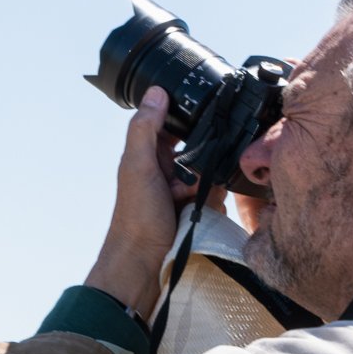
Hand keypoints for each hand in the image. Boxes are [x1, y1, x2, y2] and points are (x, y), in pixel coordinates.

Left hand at [83, 87, 195, 314]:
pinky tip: (196, 212)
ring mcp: (186, 188)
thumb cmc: (134, 216)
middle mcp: (169, 166)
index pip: (176, 121)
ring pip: (213, 170)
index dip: (189, 118)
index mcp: (150, 151)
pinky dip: (212, 202)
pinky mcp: (201, 207)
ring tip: (187, 200)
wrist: (144, 263)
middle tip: (185, 180)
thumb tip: (156, 90)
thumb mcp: (138, 166)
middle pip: (203, 146)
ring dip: (206, 184)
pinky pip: (218, 194)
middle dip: (204, 159)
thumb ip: (145, 128)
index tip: (204, 115)